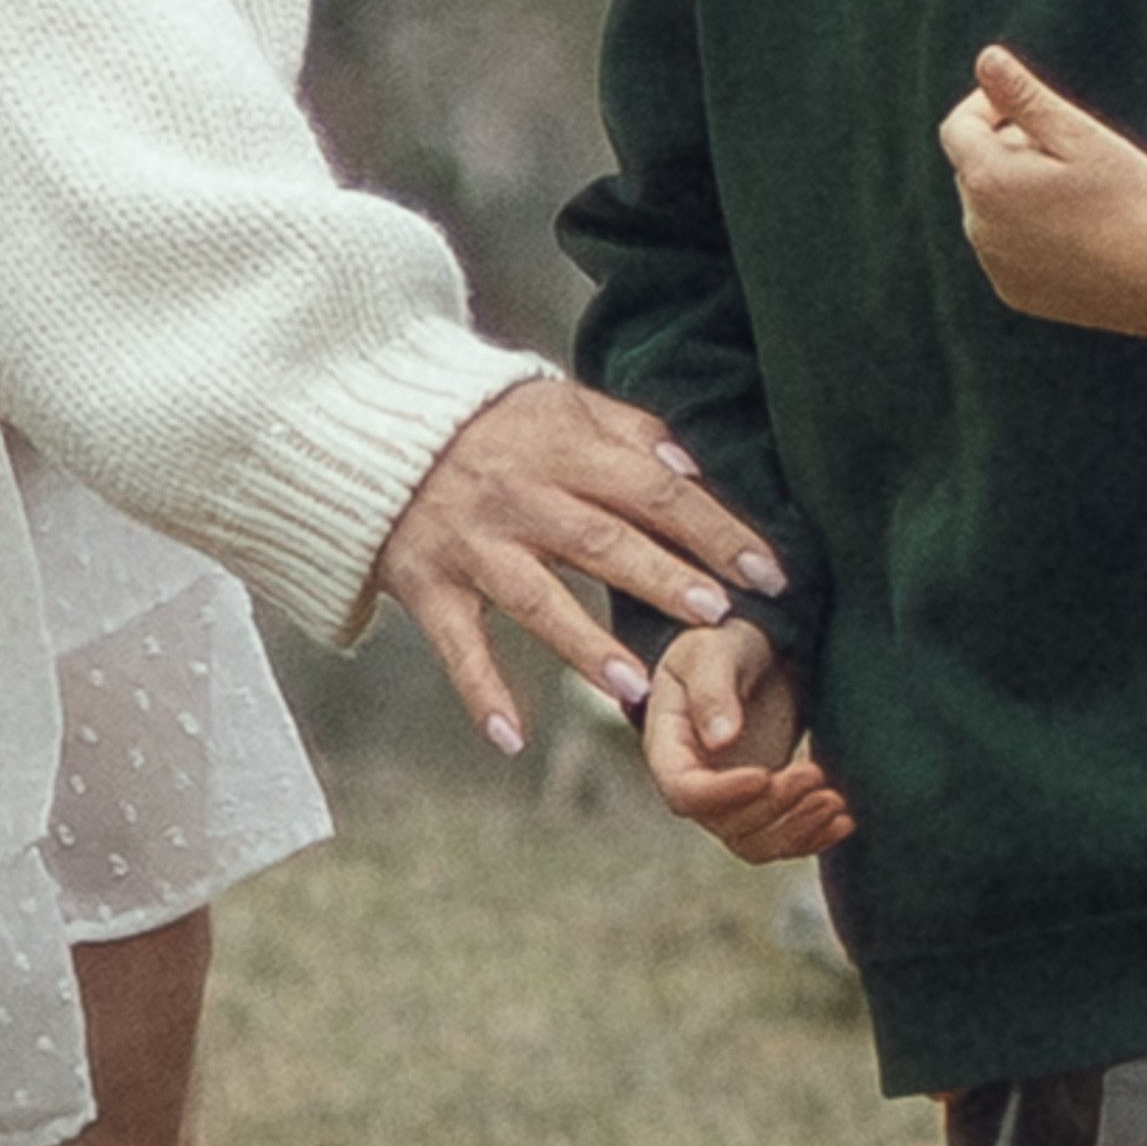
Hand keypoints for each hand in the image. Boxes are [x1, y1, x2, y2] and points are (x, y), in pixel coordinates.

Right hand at [376, 379, 787, 757]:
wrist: (380, 423)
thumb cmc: (493, 420)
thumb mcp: (563, 403)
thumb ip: (632, 432)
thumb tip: (693, 473)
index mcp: (564, 448)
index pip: (653, 489)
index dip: (712, 528)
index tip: (766, 573)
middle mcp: (520, 496)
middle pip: (601, 541)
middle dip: (662, 579)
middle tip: (717, 620)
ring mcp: (472, 544)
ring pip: (535, 598)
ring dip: (585, 645)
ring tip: (637, 689)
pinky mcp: (427, 584)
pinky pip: (455, 645)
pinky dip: (480, 692)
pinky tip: (511, 741)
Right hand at [643, 623, 853, 863]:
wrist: (757, 644)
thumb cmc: (725, 638)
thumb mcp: (713, 651)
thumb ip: (713, 691)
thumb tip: (719, 742)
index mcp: (669, 744)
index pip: (685, 792)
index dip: (723, 795)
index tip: (764, 776)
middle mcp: (694, 779)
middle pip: (726, 823)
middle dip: (774, 808)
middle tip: (813, 776)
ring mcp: (728, 794)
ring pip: (756, 841)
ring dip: (797, 827)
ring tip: (834, 799)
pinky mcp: (761, 799)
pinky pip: (780, 838)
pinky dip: (811, 836)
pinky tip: (844, 818)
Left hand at [939, 44, 1146, 332]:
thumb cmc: (1126, 197)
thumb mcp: (1078, 134)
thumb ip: (1025, 96)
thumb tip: (985, 58)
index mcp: (987, 181)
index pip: (958, 128)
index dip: (987, 107)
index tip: (1030, 107)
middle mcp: (979, 227)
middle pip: (976, 168)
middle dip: (1010, 149)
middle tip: (1072, 154)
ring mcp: (995, 265)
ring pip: (991, 210)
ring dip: (1019, 191)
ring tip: (1081, 195)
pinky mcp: (1015, 292)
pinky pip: (1007, 249)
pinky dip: (1028, 234)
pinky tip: (1080, 235)